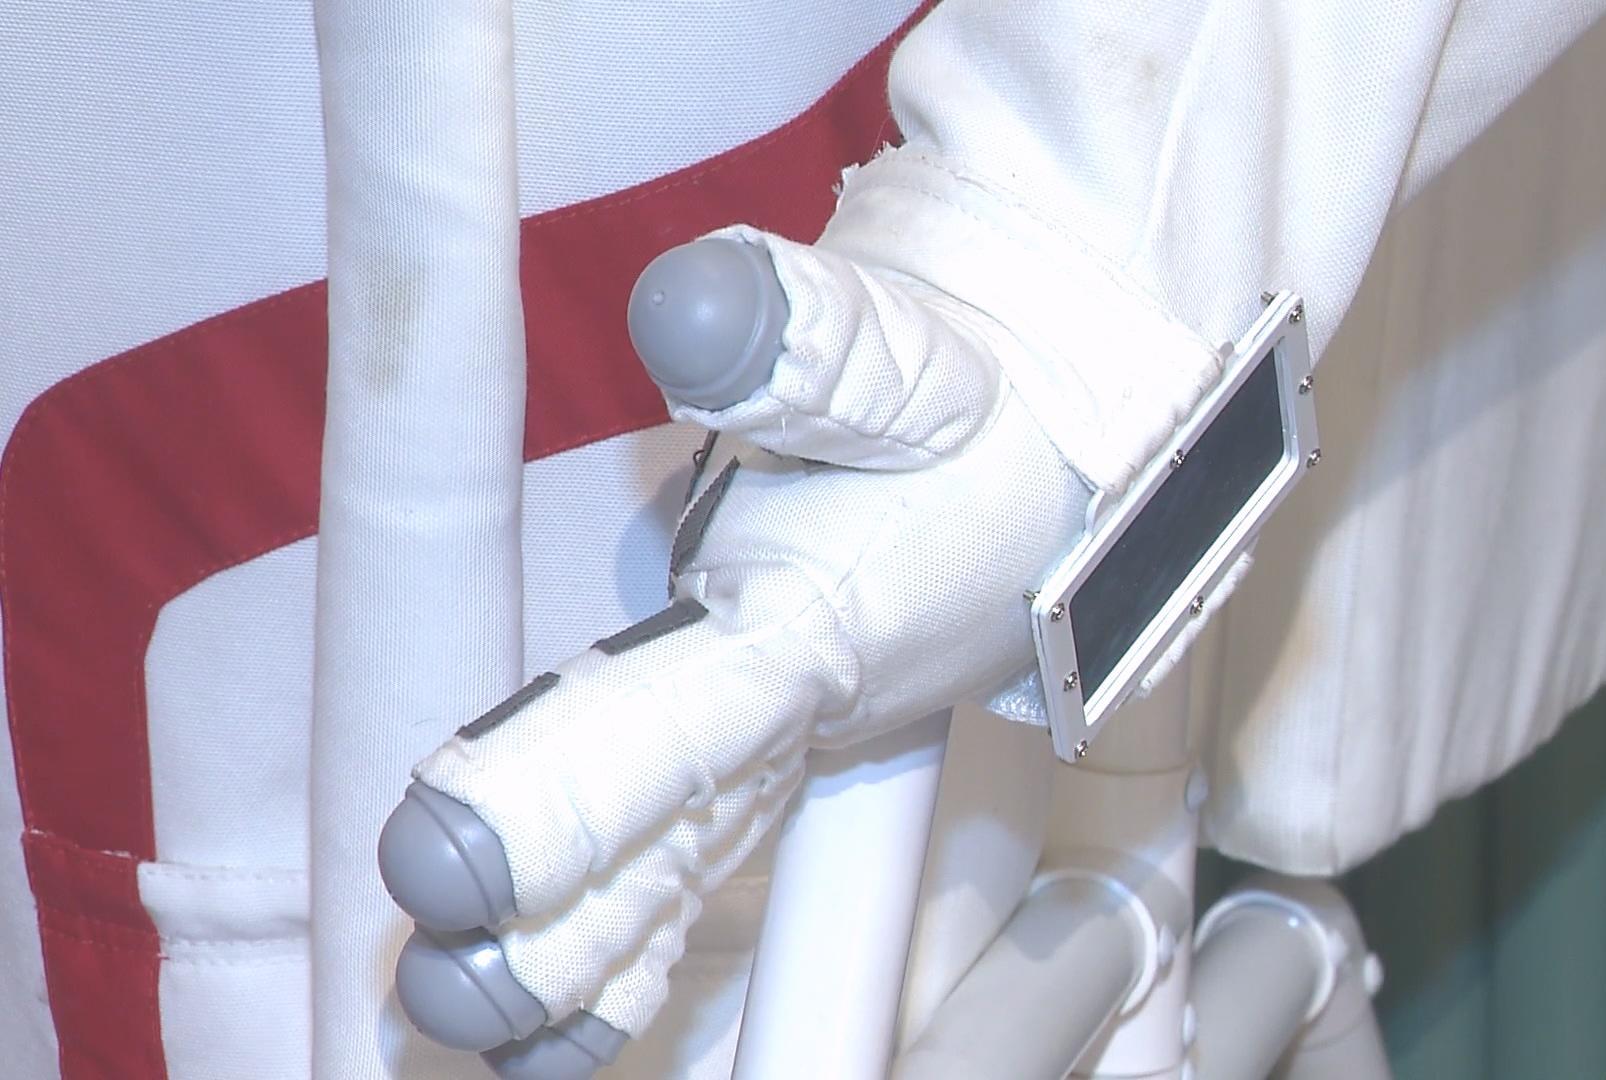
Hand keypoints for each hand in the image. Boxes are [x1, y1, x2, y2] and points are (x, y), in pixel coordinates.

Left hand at [376, 232, 1090, 1074]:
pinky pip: (711, 833)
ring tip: (479, 1025)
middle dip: (561, 930)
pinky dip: (646, 916)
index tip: (443, 867)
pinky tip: (584, 981)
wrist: (1081, 422)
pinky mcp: (798, 714)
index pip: (675, 726)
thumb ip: (807, 341)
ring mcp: (802, 723)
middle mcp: (799, 700)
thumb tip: (688, 305)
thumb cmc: (998, 397)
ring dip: (592, 945)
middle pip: (672, 841)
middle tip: (433, 996)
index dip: (564, 800)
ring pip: (689, 857)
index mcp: (816, 628)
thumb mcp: (917, 359)